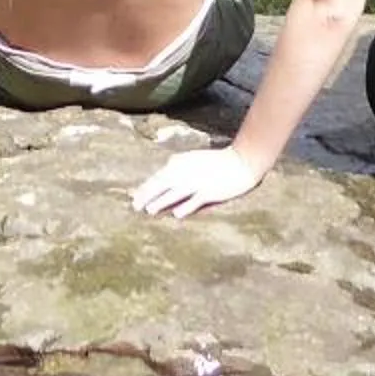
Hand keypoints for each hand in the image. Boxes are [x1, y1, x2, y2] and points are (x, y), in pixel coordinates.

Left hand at [130, 146, 265, 217]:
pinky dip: (186, 207)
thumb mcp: (194, 161)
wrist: (241, 161)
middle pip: (163, 184)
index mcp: (181, 163)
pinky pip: (195, 200)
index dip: (145, 187)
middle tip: (134, 206)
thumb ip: (179, 171)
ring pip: (175, 193)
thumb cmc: (217, 163)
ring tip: (149, 211)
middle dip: (147, 195)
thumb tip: (164, 181)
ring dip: (162, 202)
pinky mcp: (210, 191)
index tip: (134, 196)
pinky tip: (177, 215)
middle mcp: (186, 172)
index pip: (159, 176)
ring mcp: (198, 182)